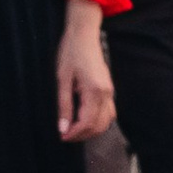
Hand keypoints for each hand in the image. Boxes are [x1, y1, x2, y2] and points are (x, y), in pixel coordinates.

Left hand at [56, 0, 114, 140]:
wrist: (84, 35)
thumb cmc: (71, 53)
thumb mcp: (62, 80)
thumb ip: (64, 106)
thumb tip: (63, 128)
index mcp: (95, 90)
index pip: (87, 122)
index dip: (74, 134)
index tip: (62, 137)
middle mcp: (106, 93)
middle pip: (99, 126)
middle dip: (82, 135)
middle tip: (65, 135)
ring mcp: (110, 91)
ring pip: (106, 121)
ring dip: (91, 130)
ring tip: (73, 130)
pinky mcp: (109, 89)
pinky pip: (108, 112)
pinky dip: (98, 121)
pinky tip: (84, 120)